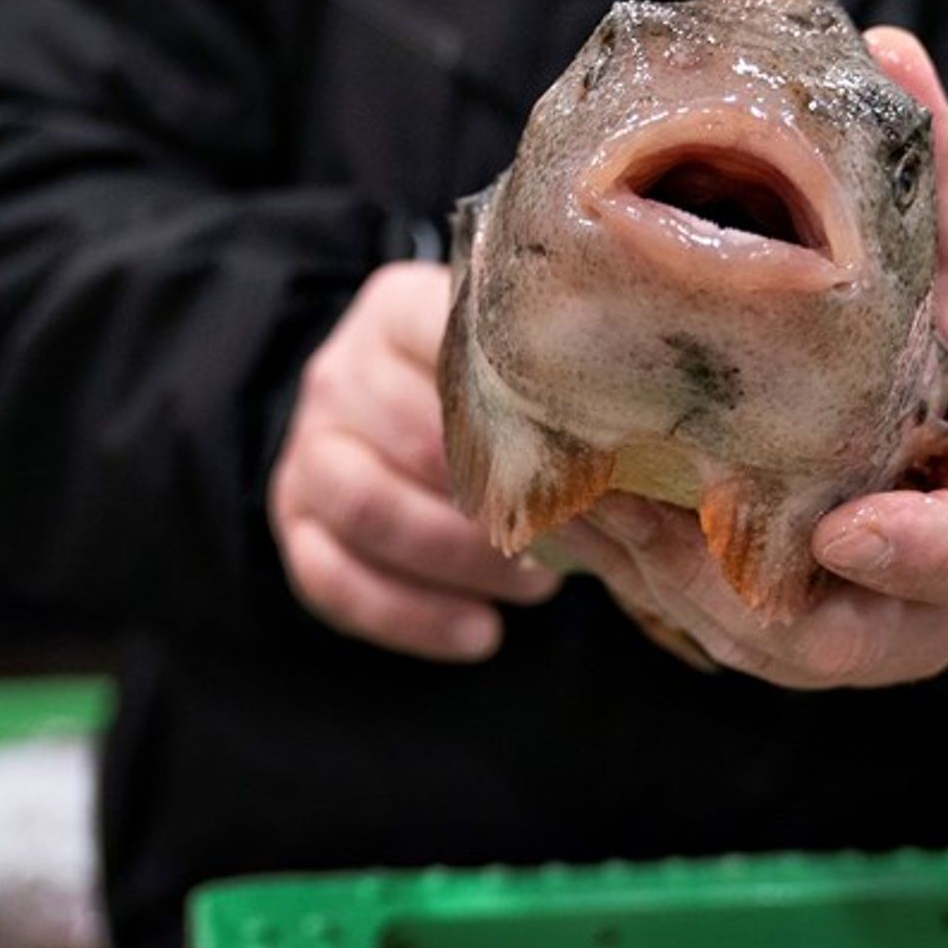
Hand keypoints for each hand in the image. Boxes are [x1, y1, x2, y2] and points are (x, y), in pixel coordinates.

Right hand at [269, 262, 563, 659]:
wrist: (387, 413)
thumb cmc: (486, 394)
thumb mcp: (514, 365)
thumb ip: (558, 383)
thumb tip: (653, 441)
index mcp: (398, 313)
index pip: (452, 346)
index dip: (523, 409)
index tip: (588, 454)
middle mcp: (340, 372)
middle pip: (415, 440)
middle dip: (501, 503)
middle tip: (574, 539)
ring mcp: (309, 446)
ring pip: (371, 509)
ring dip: (460, 561)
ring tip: (533, 588)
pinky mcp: (294, 518)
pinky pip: (335, 577)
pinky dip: (413, 614)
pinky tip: (480, 634)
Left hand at [550, 27, 947, 687]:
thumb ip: (939, 175)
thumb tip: (888, 51)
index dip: (921, 553)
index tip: (842, 528)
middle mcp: (943, 590)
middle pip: (855, 637)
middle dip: (739, 589)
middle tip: (645, 514)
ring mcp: (871, 625)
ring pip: (771, 651)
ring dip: (668, 591)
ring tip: (583, 507)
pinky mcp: (801, 628)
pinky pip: (721, 638)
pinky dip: (645, 590)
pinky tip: (569, 519)